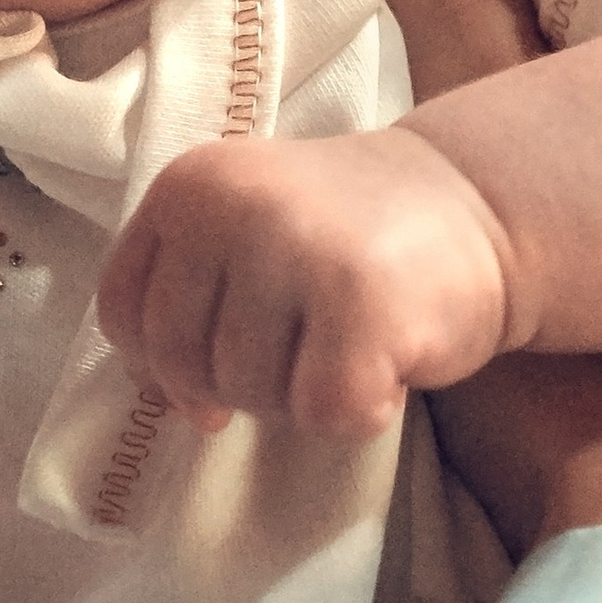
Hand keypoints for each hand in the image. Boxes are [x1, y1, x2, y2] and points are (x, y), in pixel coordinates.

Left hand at [97, 128, 511, 441]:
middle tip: (305, 348)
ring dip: (301, 396)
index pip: (123, 311)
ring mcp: (295, 253)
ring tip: (349, 342)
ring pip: (249, 395)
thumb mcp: (245, 234)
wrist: (477, 206)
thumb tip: (174, 403)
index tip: (219, 361)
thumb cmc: (350, 238)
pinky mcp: (360, 307)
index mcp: (189, 187)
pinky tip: (390, 362)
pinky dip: (363, 411)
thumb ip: (190, 296)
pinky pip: (324, 414)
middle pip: (183, 363)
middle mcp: (231, 208)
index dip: (161, 362)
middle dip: (241, 383)